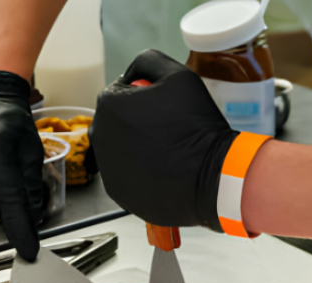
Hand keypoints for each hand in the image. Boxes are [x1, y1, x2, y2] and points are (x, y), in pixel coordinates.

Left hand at [92, 50, 237, 231]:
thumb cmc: (195, 125)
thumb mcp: (178, 75)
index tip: (161, 106)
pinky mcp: (117, 193)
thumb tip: (133, 73)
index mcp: (110, 106)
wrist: (211, 177)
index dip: (142, 95)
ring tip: (165, 150)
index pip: (119, 92)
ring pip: (117, 149)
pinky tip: (161, 169)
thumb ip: (148, 61)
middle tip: (165, 128)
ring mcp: (107, 169)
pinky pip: (124, 175)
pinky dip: (138, 171)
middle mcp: (100, 137)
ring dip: (135, 146)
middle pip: (114, 121)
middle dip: (134, 121)